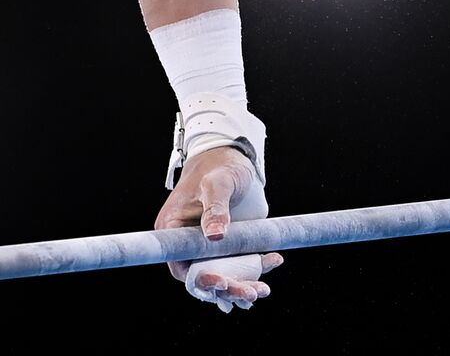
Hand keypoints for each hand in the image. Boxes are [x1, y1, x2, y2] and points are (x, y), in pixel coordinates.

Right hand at [153, 145, 282, 311]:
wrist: (231, 157)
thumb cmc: (218, 167)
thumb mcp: (217, 184)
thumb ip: (216, 208)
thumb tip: (215, 236)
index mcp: (174, 232)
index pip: (183, 267)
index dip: (202, 281)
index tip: (222, 283)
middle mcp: (189, 244)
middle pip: (205, 277)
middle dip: (228, 289)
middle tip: (252, 294)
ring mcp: (208, 245)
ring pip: (222, 275)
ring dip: (240, 286)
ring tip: (261, 292)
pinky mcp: (228, 243)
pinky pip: (238, 263)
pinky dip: (253, 269)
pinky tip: (273, 263)